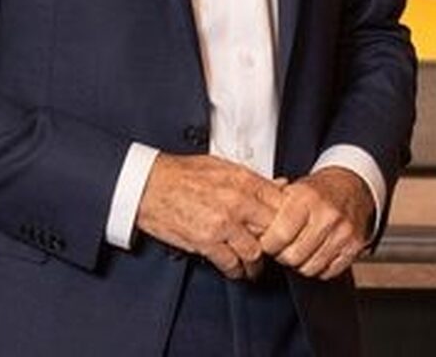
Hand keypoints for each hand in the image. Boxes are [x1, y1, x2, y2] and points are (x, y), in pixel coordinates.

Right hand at [136, 153, 284, 279]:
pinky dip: (235, 269)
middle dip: (274, 242)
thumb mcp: (222, 166)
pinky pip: (231, 264)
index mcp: (243, 179)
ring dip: (255, 262)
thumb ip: (253, 179)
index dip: (287, 218)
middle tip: (271, 249)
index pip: (282, 203)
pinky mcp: (206, 242)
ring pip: (255, 253)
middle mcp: (236, 201)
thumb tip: (281, 184)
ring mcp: (222, 223)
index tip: (284, 226)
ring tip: (252, 263)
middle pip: (273, 230)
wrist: (149, 185)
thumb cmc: (182, 173)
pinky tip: (233, 267)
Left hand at [258, 166, 373, 279]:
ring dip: (299, 264)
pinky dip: (317, 267)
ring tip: (297, 249)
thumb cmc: (317, 190)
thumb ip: (270, 208)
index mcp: (306, 198)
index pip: (280, 235)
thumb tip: (248, 229)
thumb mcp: (291, 189)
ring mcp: (343, 232)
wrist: (351, 186)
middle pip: (294, 256)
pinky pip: (328, 272)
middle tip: (280, 248)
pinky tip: (314, 252)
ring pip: (310, 267)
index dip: (267, 244)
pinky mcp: (354, 247)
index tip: (265, 242)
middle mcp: (327, 215)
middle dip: (281, 256)